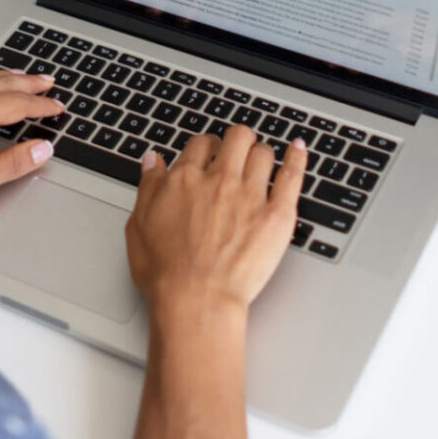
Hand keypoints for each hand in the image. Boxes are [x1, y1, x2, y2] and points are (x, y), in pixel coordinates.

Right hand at [125, 126, 307, 316]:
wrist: (196, 300)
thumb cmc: (166, 273)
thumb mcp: (139, 225)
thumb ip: (149, 186)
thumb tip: (153, 160)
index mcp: (185, 180)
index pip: (200, 144)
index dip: (205, 145)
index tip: (209, 153)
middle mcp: (219, 181)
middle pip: (236, 138)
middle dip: (236, 140)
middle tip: (237, 151)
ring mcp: (250, 196)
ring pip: (263, 153)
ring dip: (261, 153)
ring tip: (261, 161)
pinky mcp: (276, 215)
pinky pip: (292, 176)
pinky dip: (297, 158)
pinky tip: (299, 148)